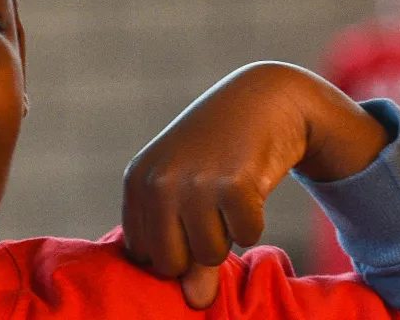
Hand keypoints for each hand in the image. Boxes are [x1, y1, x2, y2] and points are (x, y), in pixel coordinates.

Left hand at [120, 62, 387, 308]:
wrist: (263, 100)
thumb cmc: (218, 154)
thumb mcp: (189, 197)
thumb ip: (185, 250)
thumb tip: (196, 302)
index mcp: (136, 185)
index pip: (143, 257)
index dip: (173, 250)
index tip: (190, 224)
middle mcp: (158, 183)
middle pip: (173, 264)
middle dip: (199, 251)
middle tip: (214, 212)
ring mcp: (195, 183)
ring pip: (212, 255)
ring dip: (229, 235)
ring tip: (229, 196)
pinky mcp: (235, 184)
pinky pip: (246, 237)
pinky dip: (255, 222)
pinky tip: (251, 188)